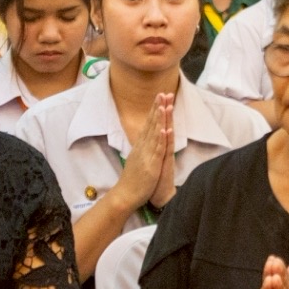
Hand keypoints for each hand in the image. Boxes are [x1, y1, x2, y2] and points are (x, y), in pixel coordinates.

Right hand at [112, 93, 174, 211]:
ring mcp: (146, 155)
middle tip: (162, 93)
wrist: (125, 195)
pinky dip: (160, 139)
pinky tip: (164, 129)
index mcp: (140, 146)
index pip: (148, 124)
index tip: (160, 97)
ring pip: (153, 134)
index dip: (154, 110)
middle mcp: (142, 147)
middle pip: (151, 124)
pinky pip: (156, 150)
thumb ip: (142, 148)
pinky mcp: (150, 165)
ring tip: (164, 105)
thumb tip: (145, 139)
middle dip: (157, 108)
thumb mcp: (138, 159)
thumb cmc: (133, 179)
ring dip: (159, 119)